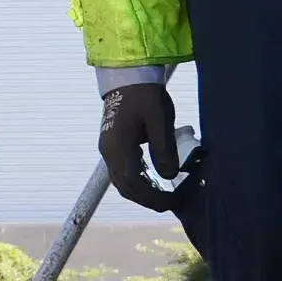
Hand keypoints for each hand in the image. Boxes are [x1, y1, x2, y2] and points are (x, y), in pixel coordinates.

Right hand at [99, 83, 184, 207]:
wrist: (126, 77)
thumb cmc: (145, 96)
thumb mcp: (160, 121)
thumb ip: (164, 150)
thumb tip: (169, 176)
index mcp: (118, 148)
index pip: (134, 183)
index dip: (153, 197)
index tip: (173, 202)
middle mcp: (108, 152)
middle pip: (125, 186)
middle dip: (147, 199)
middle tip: (171, 204)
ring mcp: (108, 148)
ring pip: (121, 181)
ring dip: (141, 192)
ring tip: (162, 196)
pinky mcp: (112, 144)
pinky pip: (121, 171)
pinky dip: (136, 181)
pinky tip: (152, 180)